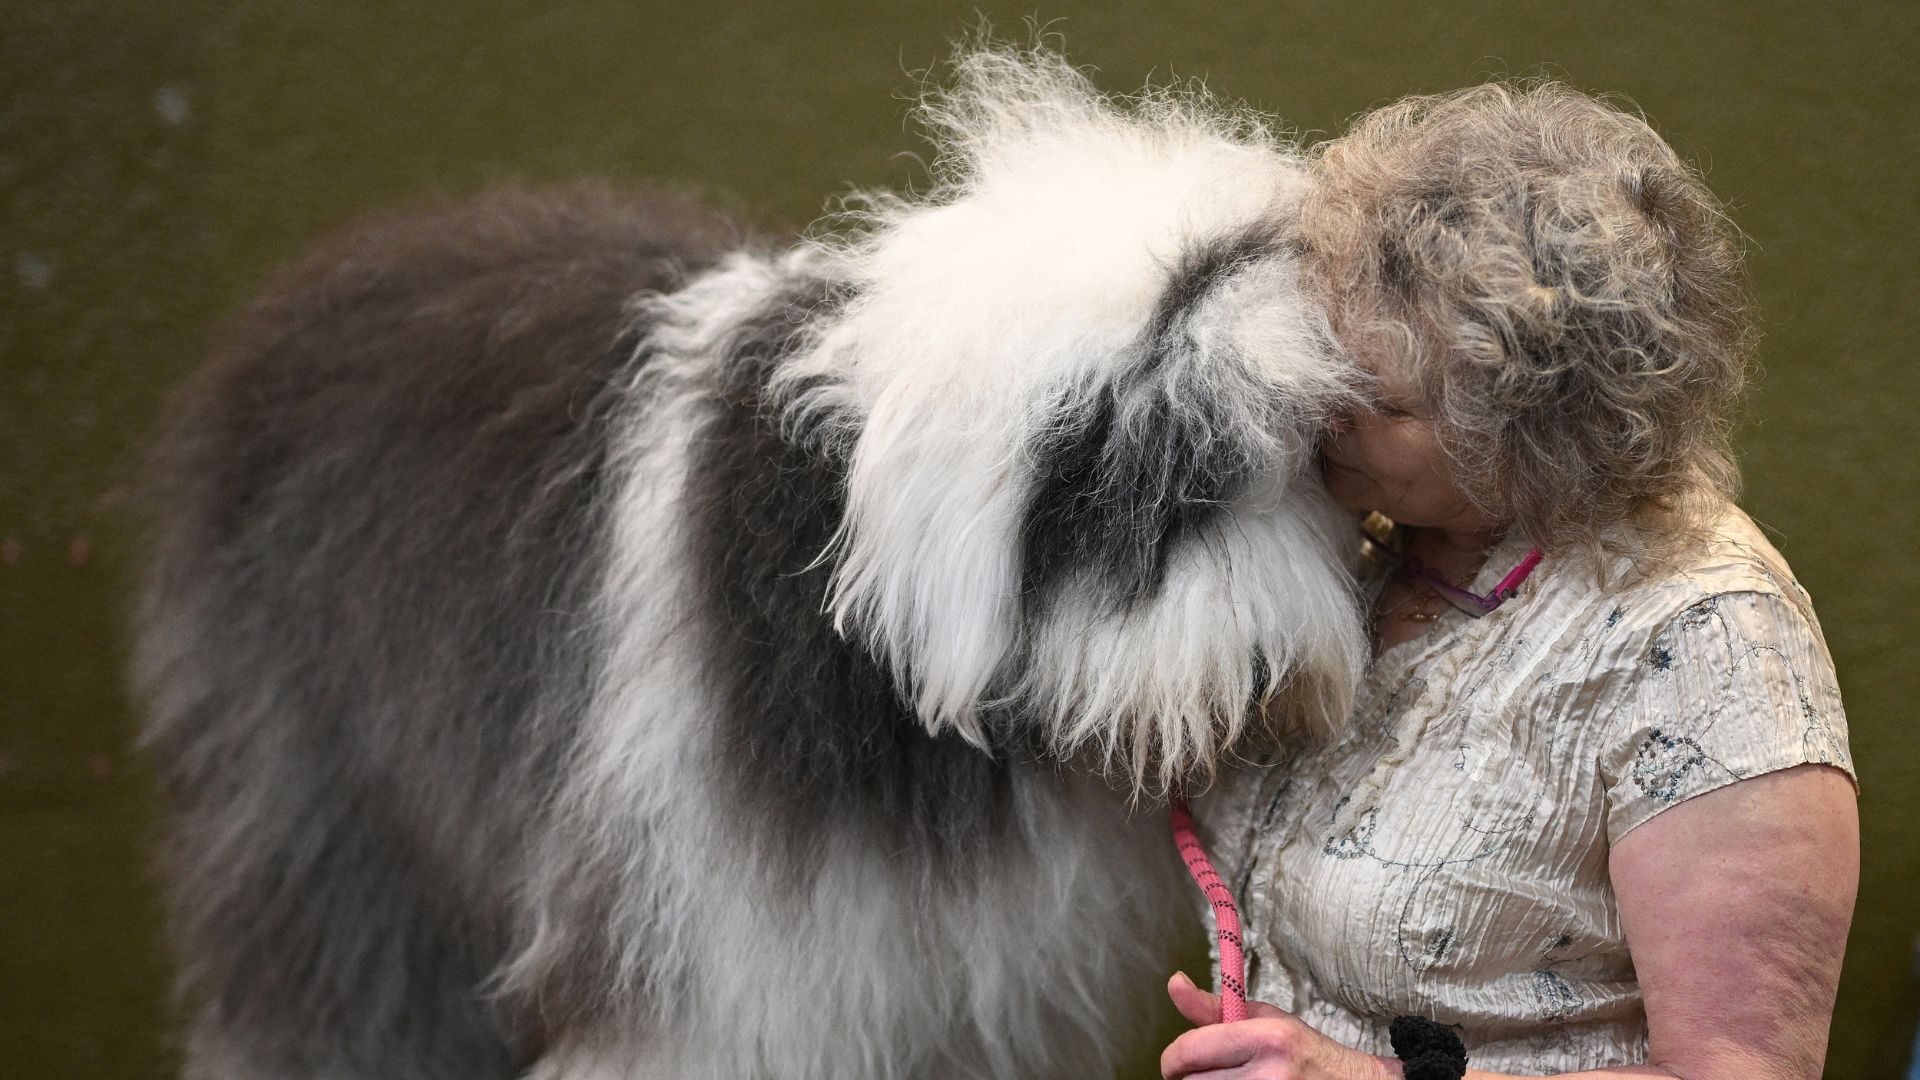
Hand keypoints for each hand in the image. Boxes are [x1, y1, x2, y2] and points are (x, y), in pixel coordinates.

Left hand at [1161, 972, 1401, 1079]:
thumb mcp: (1265, 1020)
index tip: (1177, 1061)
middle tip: (1211, 1073)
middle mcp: (1269, 1075)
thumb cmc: (1304, 1053)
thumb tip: (1175, 982)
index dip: (1173, 1058)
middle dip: (1192, 1078)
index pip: (1190, 1051)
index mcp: (1266, 1039)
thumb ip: (1214, 1008)